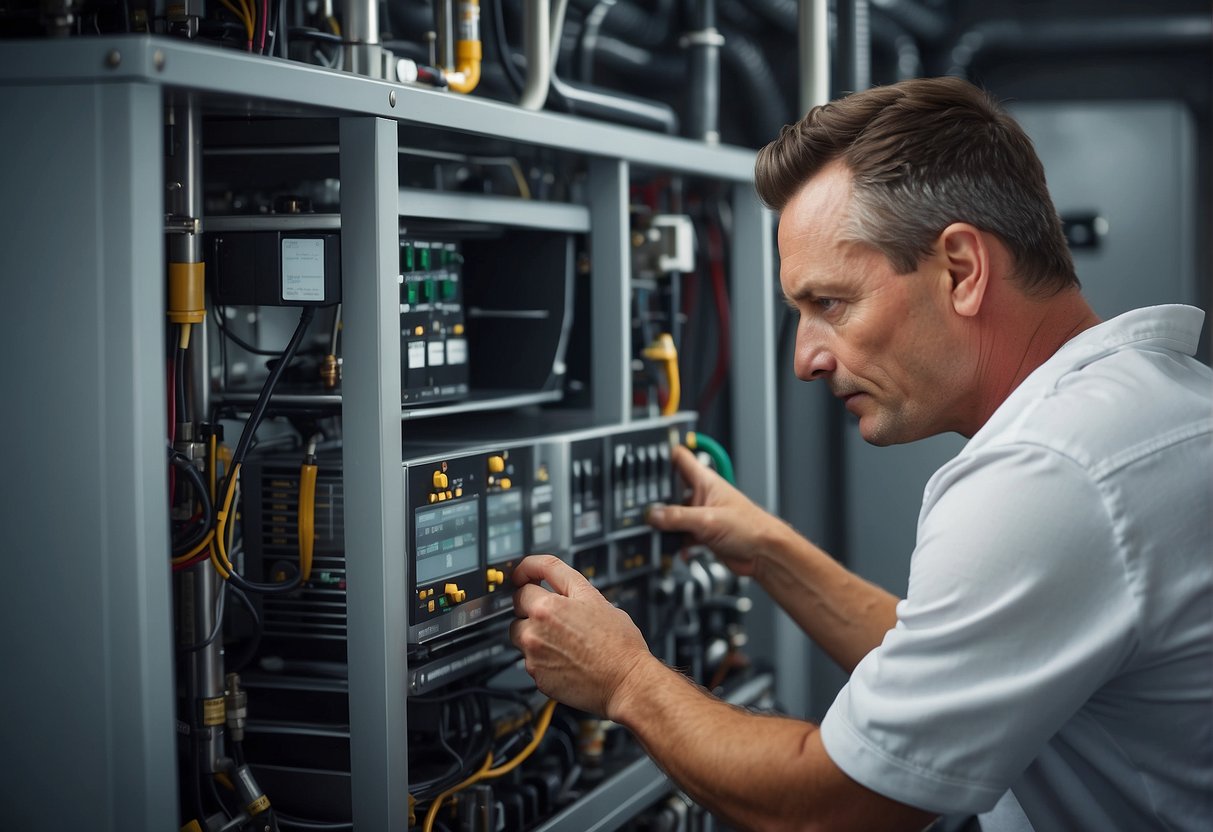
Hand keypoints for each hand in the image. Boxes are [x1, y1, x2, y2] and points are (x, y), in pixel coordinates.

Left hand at [510, 555, 655, 716]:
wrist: (626, 682)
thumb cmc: (618, 643)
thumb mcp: (594, 597)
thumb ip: (563, 580)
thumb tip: (544, 572)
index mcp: (548, 608)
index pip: (522, 586)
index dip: (525, 578)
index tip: (521, 577)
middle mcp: (534, 632)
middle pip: (517, 611)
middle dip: (532, 608)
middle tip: (558, 615)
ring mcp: (534, 657)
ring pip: (522, 636)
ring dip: (534, 633)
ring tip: (564, 639)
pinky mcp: (537, 677)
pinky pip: (531, 660)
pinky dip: (543, 657)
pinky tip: (565, 657)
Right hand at [647, 445, 782, 577]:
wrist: (764, 554)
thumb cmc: (751, 527)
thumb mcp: (707, 520)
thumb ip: (677, 517)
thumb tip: (652, 515)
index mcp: (705, 481)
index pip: (679, 458)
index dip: (662, 454)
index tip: (643, 457)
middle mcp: (701, 495)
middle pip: (671, 489)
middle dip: (656, 497)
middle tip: (641, 503)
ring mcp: (701, 515)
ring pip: (673, 515)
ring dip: (665, 524)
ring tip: (654, 529)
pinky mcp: (702, 534)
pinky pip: (680, 535)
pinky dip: (675, 541)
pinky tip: (673, 546)